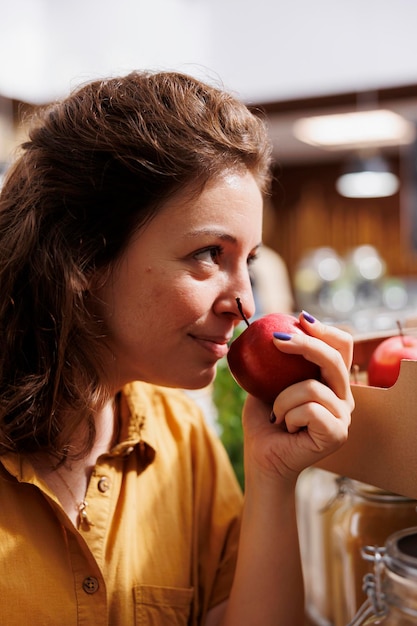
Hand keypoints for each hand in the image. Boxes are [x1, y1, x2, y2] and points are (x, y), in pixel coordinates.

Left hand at [241, 312, 353, 483]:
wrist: (262, 458)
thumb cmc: (264, 420)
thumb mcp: (267, 383)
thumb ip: (276, 360)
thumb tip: (272, 327)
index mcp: (332, 382)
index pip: (341, 347)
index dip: (325, 329)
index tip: (299, 319)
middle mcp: (344, 397)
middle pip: (334, 359)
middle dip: (305, 344)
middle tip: (276, 340)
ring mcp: (343, 416)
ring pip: (313, 387)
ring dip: (283, 398)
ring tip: (275, 414)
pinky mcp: (337, 433)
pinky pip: (309, 409)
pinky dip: (288, 415)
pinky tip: (286, 427)